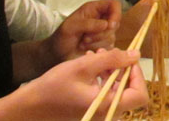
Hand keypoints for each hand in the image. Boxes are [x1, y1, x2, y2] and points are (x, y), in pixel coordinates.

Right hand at [13, 49, 146, 119]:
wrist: (28, 108)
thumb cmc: (54, 87)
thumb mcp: (84, 66)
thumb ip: (113, 59)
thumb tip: (136, 54)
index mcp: (107, 107)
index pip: (140, 95)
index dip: (138, 75)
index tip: (127, 60)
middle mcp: (106, 115)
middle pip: (128, 91)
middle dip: (121, 69)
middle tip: (107, 53)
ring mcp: (98, 115)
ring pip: (116, 91)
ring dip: (110, 71)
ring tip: (95, 56)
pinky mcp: (91, 113)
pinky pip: (104, 95)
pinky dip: (102, 79)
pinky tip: (89, 66)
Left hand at [50, 0, 120, 62]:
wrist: (57, 55)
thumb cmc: (61, 37)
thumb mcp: (70, 26)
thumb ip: (88, 23)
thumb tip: (106, 24)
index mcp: (94, 9)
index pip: (114, 5)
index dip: (116, 14)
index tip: (109, 26)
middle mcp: (101, 19)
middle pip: (115, 23)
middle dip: (101, 34)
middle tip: (85, 38)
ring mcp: (103, 34)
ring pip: (112, 37)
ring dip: (97, 43)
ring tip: (82, 44)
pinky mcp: (104, 46)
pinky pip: (109, 48)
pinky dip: (98, 51)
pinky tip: (87, 51)